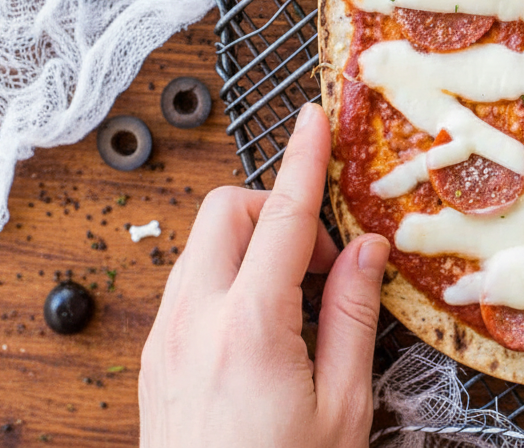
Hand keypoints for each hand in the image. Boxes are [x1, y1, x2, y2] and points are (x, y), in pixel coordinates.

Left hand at [138, 103, 390, 447]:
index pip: (283, 217)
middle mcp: (193, 321)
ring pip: (206, 245)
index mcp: (248, 327)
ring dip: (256, 246)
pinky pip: (193, 283)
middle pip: (227, 212)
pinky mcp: (156, 356)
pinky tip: (268, 326)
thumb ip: (352, 314)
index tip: (315, 119)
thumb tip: (368, 248)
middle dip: (277, 209)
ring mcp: (166, 338)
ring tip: (301, 304)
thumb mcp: (342, 404)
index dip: (304, 160)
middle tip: (323, 259)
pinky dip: (233, 277)